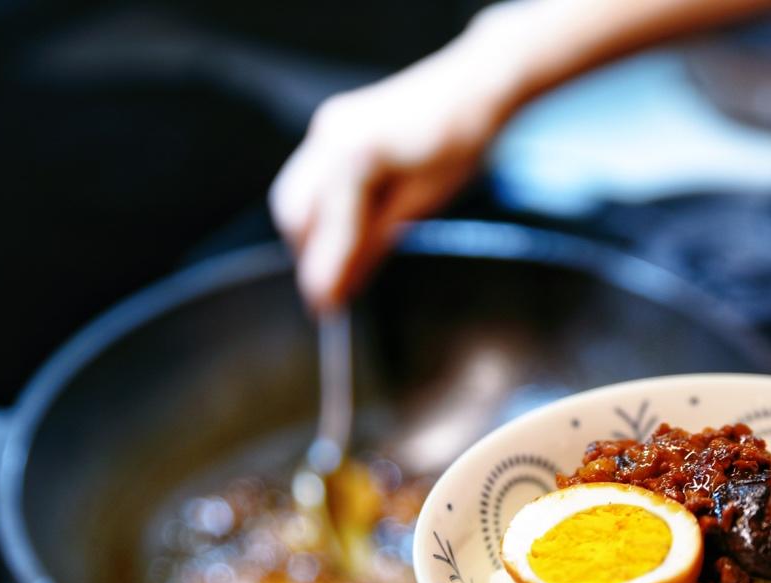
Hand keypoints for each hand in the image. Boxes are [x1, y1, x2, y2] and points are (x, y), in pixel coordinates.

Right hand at [269, 26, 512, 309]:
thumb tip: (342, 286)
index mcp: (357, 158)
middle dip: (309, 256)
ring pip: (295, 194)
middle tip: (331, 293)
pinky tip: (345, 227)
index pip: (328, 232)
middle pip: (296, 214)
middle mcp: (331, 137)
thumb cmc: (461, 143)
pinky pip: (310, 175)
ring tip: (339, 264)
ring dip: (310, 234)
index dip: (325, 274)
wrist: (474, 85)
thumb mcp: (422, 203)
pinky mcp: (332, 123)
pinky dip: (320, 208)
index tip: (327, 309)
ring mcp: (327, 127)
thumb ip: (374, 243)